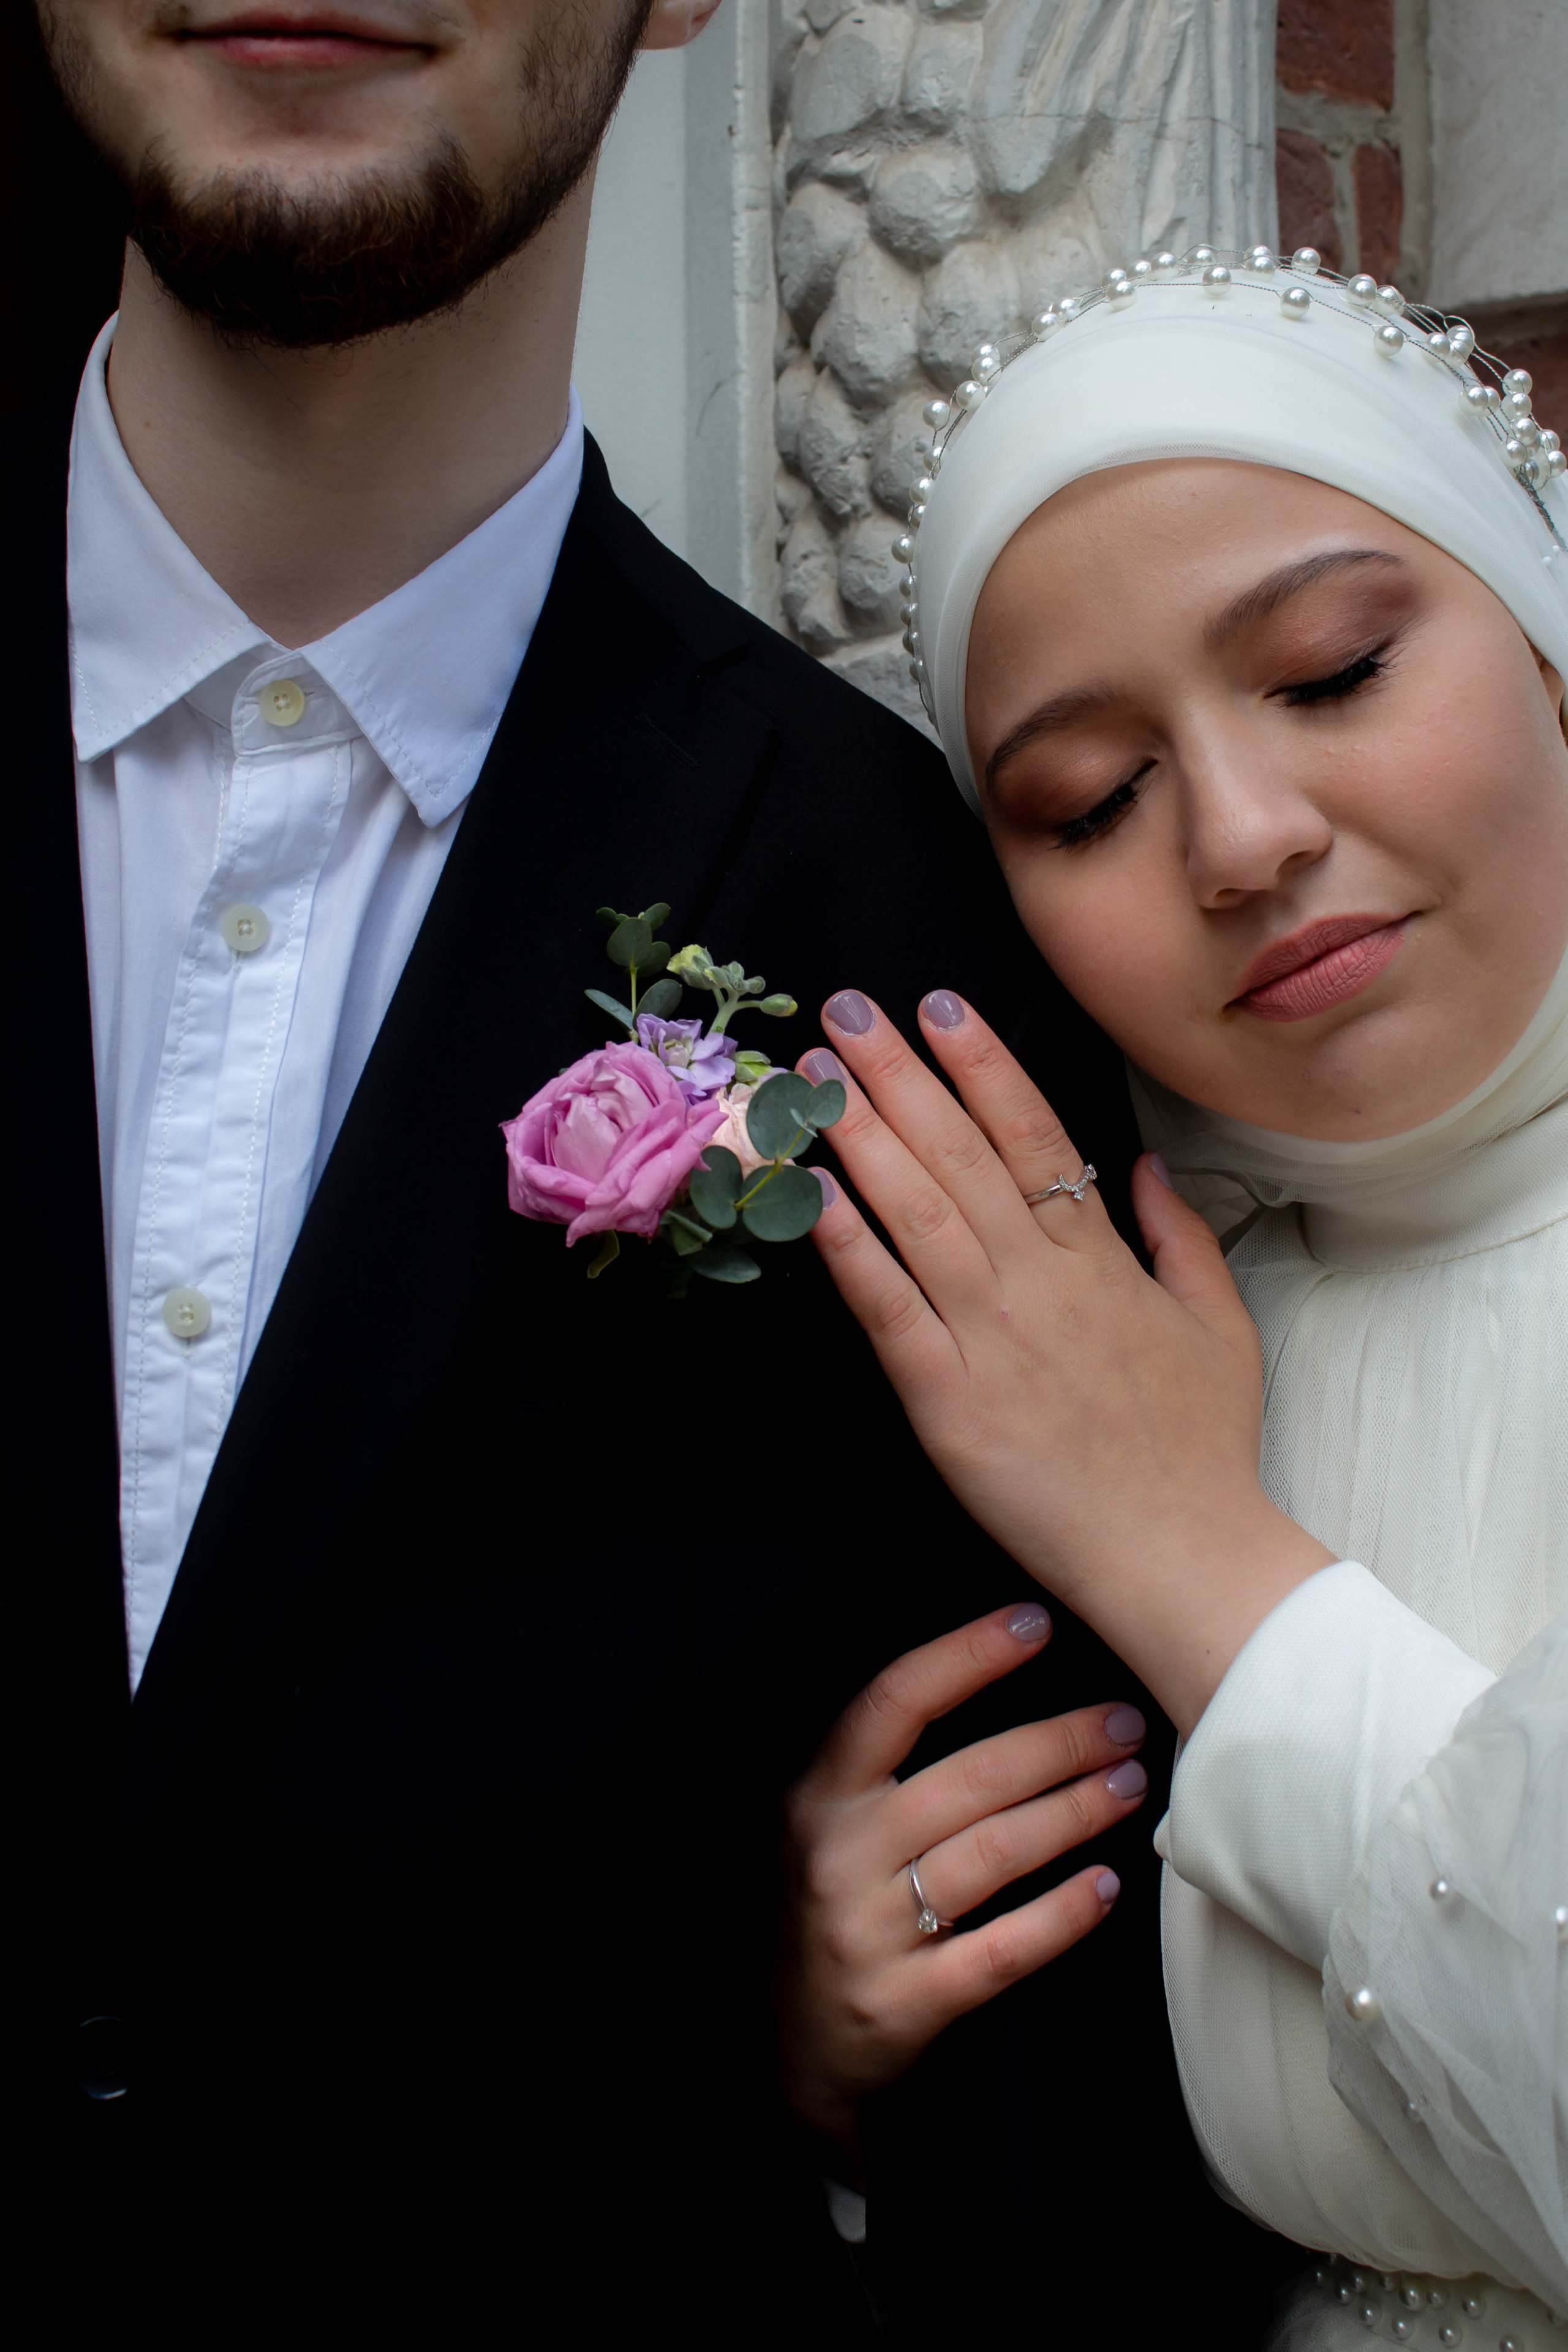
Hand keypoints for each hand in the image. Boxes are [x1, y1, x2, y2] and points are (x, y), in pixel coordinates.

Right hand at [777, 1602, 1148, 2166]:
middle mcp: (840, 1853)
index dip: (966, 1656)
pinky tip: (1105, 1887)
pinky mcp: (906, 2002)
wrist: (792, 2042)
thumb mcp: (834, 1822)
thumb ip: (893, 1765)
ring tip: (1129, 1785)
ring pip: (993, 1855)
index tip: (1036, 1622)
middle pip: (968, 1779)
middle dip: (1059, 1743)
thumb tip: (1000, 1682)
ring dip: (1073, 1813)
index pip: (894, 1702)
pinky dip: (1060, 1916)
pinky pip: (1000, 1950)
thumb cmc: (835, 1903)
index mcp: (821, 1794)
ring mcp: (870, 1930)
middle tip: (1124, 1722)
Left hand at [799, 991, 1332, 1734]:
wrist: (1185, 1554)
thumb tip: (1141, 1163)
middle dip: (898, 1073)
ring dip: (860, 1133)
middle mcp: (1039, 1280)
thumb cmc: (1202, 1445)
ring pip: (915, 1211)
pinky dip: (846, 1246)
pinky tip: (809, 1191)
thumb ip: (1179, 1233)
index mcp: (1100, 1258)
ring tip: (813, 1071)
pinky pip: (887, 1307)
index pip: (1032, 1133)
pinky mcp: (946, 1400)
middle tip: (846, 1006)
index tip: (938, 1005)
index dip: (981, 1063)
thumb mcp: (1219, 1322)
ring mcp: (989, 1336)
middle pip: (958, 1153)